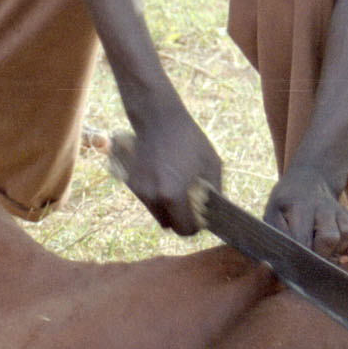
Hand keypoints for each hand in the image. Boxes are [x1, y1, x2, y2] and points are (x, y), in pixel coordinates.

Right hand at [110, 115, 220, 235]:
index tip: (200, 218)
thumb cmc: (190, 140)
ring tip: (178, 189)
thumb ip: (214, 193)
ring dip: (168, 209)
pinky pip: (148, 200)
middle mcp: (154, 197)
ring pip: (157, 214)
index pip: (185, 229)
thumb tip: (215, 213)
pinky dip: (157, 196)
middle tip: (191, 207)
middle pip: (169, 225)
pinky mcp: (132, 183)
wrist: (158, 119)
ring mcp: (140, 190)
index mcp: (173, 195)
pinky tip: (165, 178)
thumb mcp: (212, 164)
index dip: (195, 227)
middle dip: (181, 220)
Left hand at [266, 166, 347, 259]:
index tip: (297, 271)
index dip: (301, 259)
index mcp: (299, 206)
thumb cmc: (286, 204)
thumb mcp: (272, 213)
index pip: (302, 239)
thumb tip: (282, 261)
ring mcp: (340, 210)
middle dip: (321, 257)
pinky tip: (343, 252)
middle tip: (312, 264)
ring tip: (326, 256)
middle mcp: (323, 207)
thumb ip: (277, 235)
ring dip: (339, 251)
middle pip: (330, 238)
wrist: (308, 181)